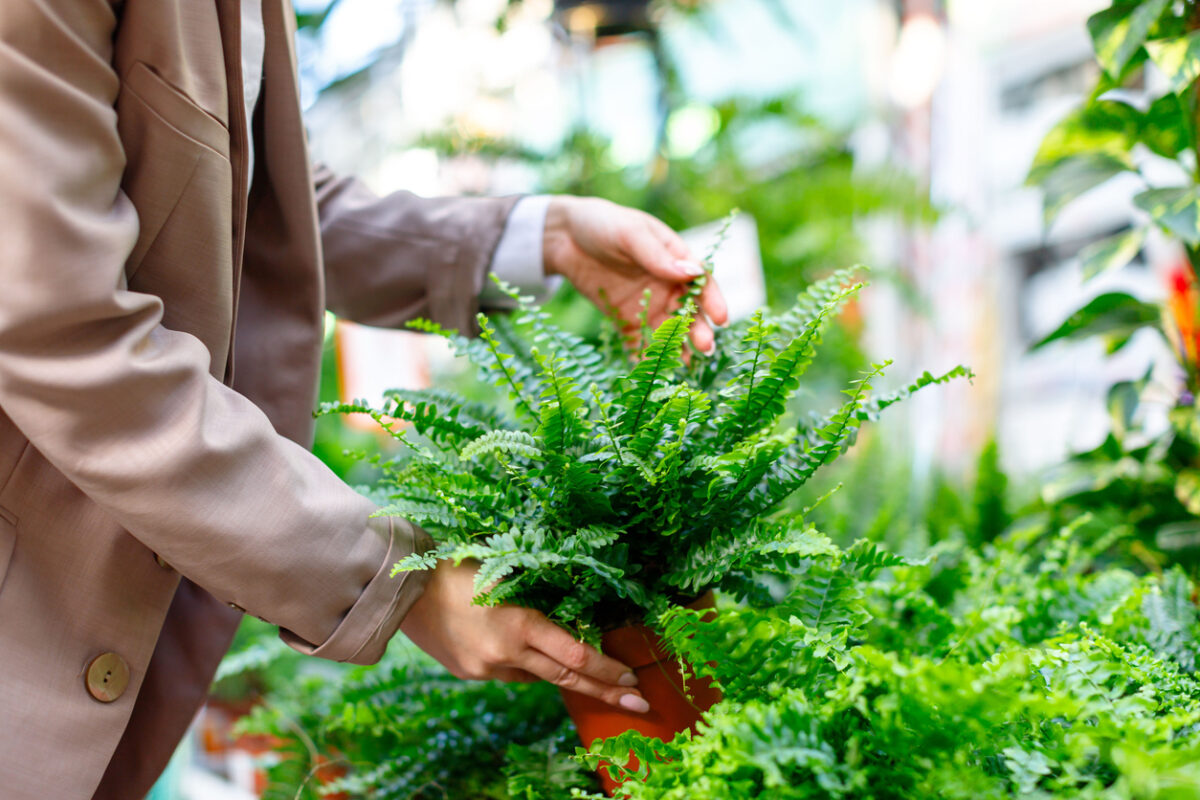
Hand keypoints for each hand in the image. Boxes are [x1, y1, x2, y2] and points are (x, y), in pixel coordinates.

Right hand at [400, 560, 649, 711]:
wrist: (400, 588)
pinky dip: (528, 666)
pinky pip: (510, 673)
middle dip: (605, 691)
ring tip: (602, 685)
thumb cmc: (456, 564)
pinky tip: (534, 657)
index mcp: (519, 624)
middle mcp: (505, 654)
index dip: (607, 670)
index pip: (576, 655)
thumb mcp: (505, 573)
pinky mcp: (470, 673)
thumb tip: (571, 617)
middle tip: (639, 704)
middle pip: (566, 678)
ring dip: (569, 679)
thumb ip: (537, 598)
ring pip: (538, 677)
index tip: (632, 679)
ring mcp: (486, 668)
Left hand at [543, 196, 729, 353]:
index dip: (713, 301)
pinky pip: (638, 340)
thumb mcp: (630, 234)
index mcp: (675, 259)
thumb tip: (692, 273)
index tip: (721, 319)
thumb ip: (657, 255)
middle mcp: (666, 285)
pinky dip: (644, 355)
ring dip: (676, 347)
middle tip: (705, 347)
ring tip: (683, 364)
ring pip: (667, 330)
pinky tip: (649, 370)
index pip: (701, 282)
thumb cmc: (604, 224)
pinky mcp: (625, 318)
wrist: (564, 236)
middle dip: (698, 329)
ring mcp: (647, 304)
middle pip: (689, 311)